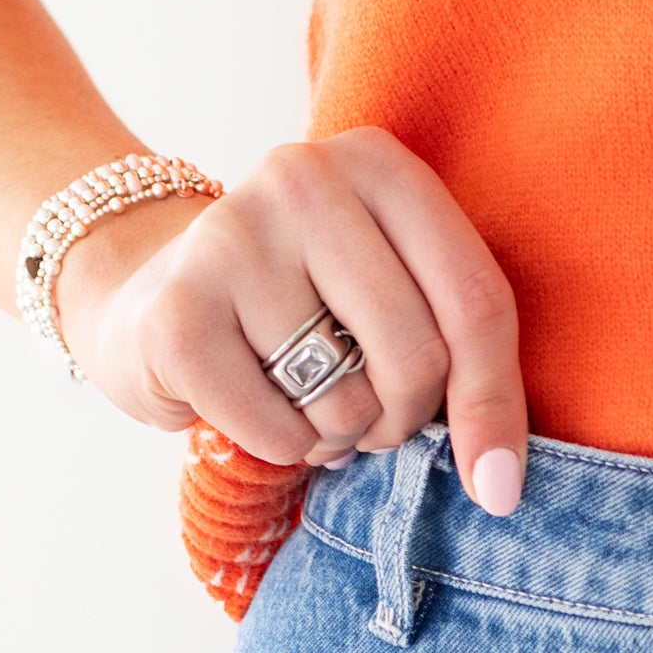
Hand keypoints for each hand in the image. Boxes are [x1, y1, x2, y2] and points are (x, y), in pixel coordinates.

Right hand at [52, 127, 528, 511]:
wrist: (153, 296)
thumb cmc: (305, 308)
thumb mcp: (397, 301)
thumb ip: (464, 366)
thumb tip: (500, 487)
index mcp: (380, 165)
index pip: (476, 302)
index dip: (493, 406)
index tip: (498, 487)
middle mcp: (304, 178)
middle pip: (417, 355)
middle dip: (403, 420)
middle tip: (368, 416)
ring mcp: (231, 235)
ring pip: (347, 402)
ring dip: (336, 434)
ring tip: (300, 396)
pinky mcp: (175, 311)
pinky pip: (278, 432)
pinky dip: (280, 447)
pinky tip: (250, 404)